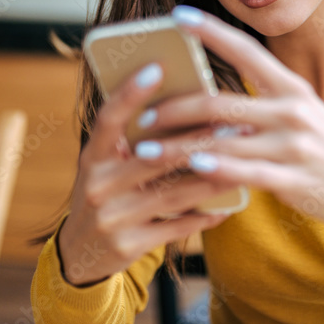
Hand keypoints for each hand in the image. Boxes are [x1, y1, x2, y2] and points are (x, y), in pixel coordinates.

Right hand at [56, 61, 240, 286]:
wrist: (81, 256)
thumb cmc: (106, 194)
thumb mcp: (106, 165)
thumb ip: (131, 140)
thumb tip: (182, 102)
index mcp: (91, 157)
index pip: (108, 119)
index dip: (129, 93)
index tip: (157, 67)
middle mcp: (98, 185)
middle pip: (154, 157)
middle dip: (197, 140)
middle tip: (233, 123)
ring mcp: (112, 218)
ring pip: (173, 193)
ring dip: (212, 177)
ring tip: (243, 161)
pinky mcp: (129, 246)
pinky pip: (177, 227)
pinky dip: (205, 215)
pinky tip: (229, 206)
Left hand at [132, 6, 323, 247]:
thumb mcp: (302, 116)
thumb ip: (262, 105)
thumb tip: (208, 103)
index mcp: (292, 88)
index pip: (247, 50)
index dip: (210, 31)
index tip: (176, 17)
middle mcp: (293, 111)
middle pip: (220, 103)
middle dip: (174, 108)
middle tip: (141, 115)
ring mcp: (294, 146)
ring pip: (223, 142)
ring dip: (178, 148)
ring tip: (144, 152)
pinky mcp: (293, 180)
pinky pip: (245, 173)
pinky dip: (215, 169)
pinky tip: (191, 168)